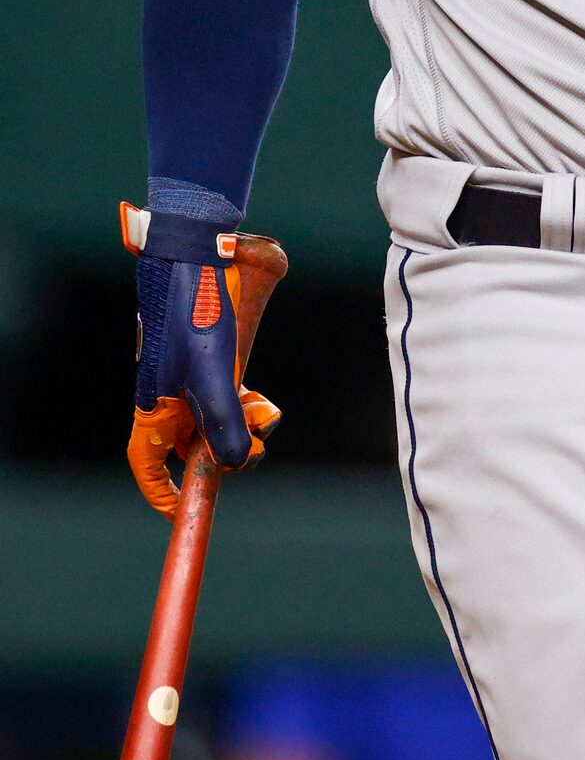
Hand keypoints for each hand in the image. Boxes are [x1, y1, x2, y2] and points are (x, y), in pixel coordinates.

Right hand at [121, 204, 280, 517]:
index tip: (186, 507)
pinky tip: (259, 393)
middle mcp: (168, 395)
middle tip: (252, 442)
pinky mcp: (209, 354)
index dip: (164, 492)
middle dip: (224, 450)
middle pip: (192, 444)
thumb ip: (225, 425)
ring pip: (216, 416)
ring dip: (241, 421)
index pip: (148, 464)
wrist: (198, 252)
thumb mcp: (213, 377)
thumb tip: (239, 461)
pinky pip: (227, 390)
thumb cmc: (196, 313)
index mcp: (154, 407)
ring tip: (261, 407)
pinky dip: (245, 398)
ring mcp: (189, 375)